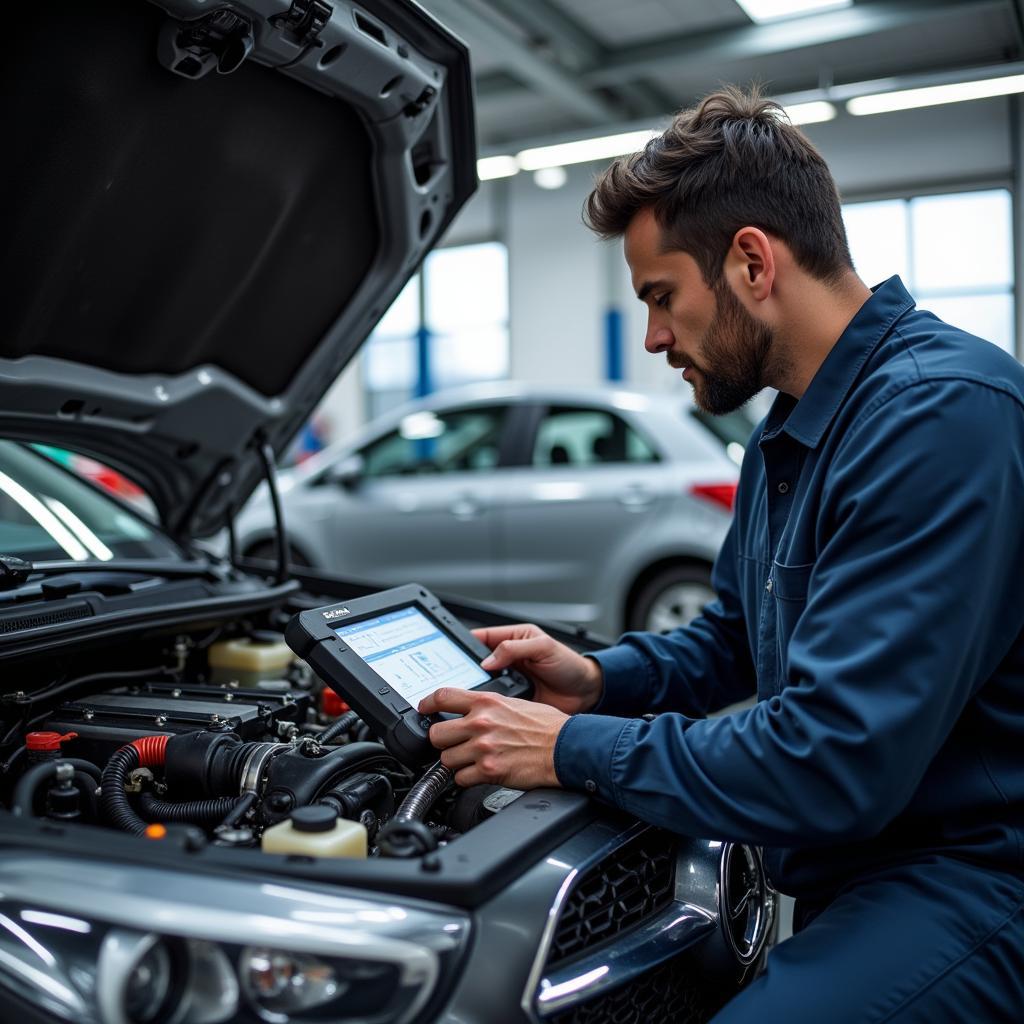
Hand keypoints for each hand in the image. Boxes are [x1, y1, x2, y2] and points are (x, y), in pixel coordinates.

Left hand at [418, 688, 567, 788]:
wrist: (565, 747)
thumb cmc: (547, 726)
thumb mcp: (514, 703)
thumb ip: (488, 707)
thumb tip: (471, 712)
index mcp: (486, 702)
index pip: (443, 697)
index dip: (426, 704)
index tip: (423, 709)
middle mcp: (481, 723)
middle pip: (436, 733)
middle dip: (442, 741)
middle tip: (452, 743)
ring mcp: (483, 748)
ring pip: (446, 759)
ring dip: (455, 762)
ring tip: (470, 760)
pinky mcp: (489, 771)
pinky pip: (460, 779)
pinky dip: (467, 779)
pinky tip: (479, 773)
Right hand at [472, 623, 603, 714]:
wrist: (586, 692)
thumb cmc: (569, 664)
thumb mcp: (544, 647)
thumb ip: (514, 648)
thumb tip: (487, 660)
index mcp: (512, 639)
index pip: (480, 638)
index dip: (464, 645)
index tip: (451, 655)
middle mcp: (507, 660)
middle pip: (476, 664)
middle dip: (467, 671)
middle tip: (460, 680)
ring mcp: (508, 681)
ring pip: (482, 685)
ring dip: (478, 691)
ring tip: (474, 696)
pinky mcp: (512, 701)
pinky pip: (494, 703)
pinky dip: (489, 707)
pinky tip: (487, 710)